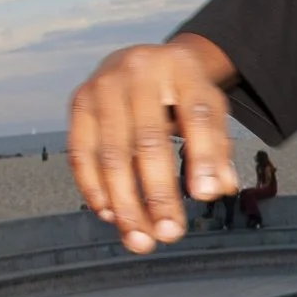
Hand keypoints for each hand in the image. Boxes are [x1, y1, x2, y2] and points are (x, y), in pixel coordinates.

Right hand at [67, 40, 239, 252]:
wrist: (143, 58)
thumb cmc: (182, 93)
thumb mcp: (209, 110)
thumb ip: (217, 149)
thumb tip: (216, 189)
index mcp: (183, 70)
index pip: (197, 115)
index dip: (203, 157)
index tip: (206, 196)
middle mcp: (138, 72)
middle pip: (149, 141)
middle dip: (159, 194)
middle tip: (170, 234)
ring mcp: (103, 86)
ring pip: (111, 154)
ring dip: (124, 203)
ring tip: (140, 238)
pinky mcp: (79, 103)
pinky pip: (81, 153)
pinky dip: (94, 189)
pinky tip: (110, 215)